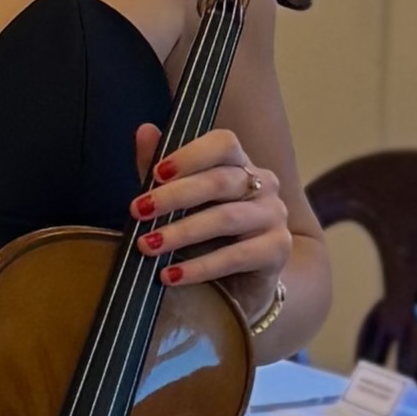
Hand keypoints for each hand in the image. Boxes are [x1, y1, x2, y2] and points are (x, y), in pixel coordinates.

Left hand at [131, 119, 291, 307]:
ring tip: (147, 245)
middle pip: (219, 181)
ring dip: (181, 232)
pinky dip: (200, 267)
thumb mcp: (179, 204)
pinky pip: (236, 256)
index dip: (190, 155)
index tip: (156, 173)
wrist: (240, 284)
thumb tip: (145, 131)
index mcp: (240, 164)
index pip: (223, 144)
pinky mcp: (277, 250)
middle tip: (138, 211)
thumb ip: (162, 172)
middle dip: (174, 196)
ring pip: (226, 218)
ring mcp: (274, 216)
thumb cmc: (206, 237)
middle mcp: (263, 184)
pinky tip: (170, 276)